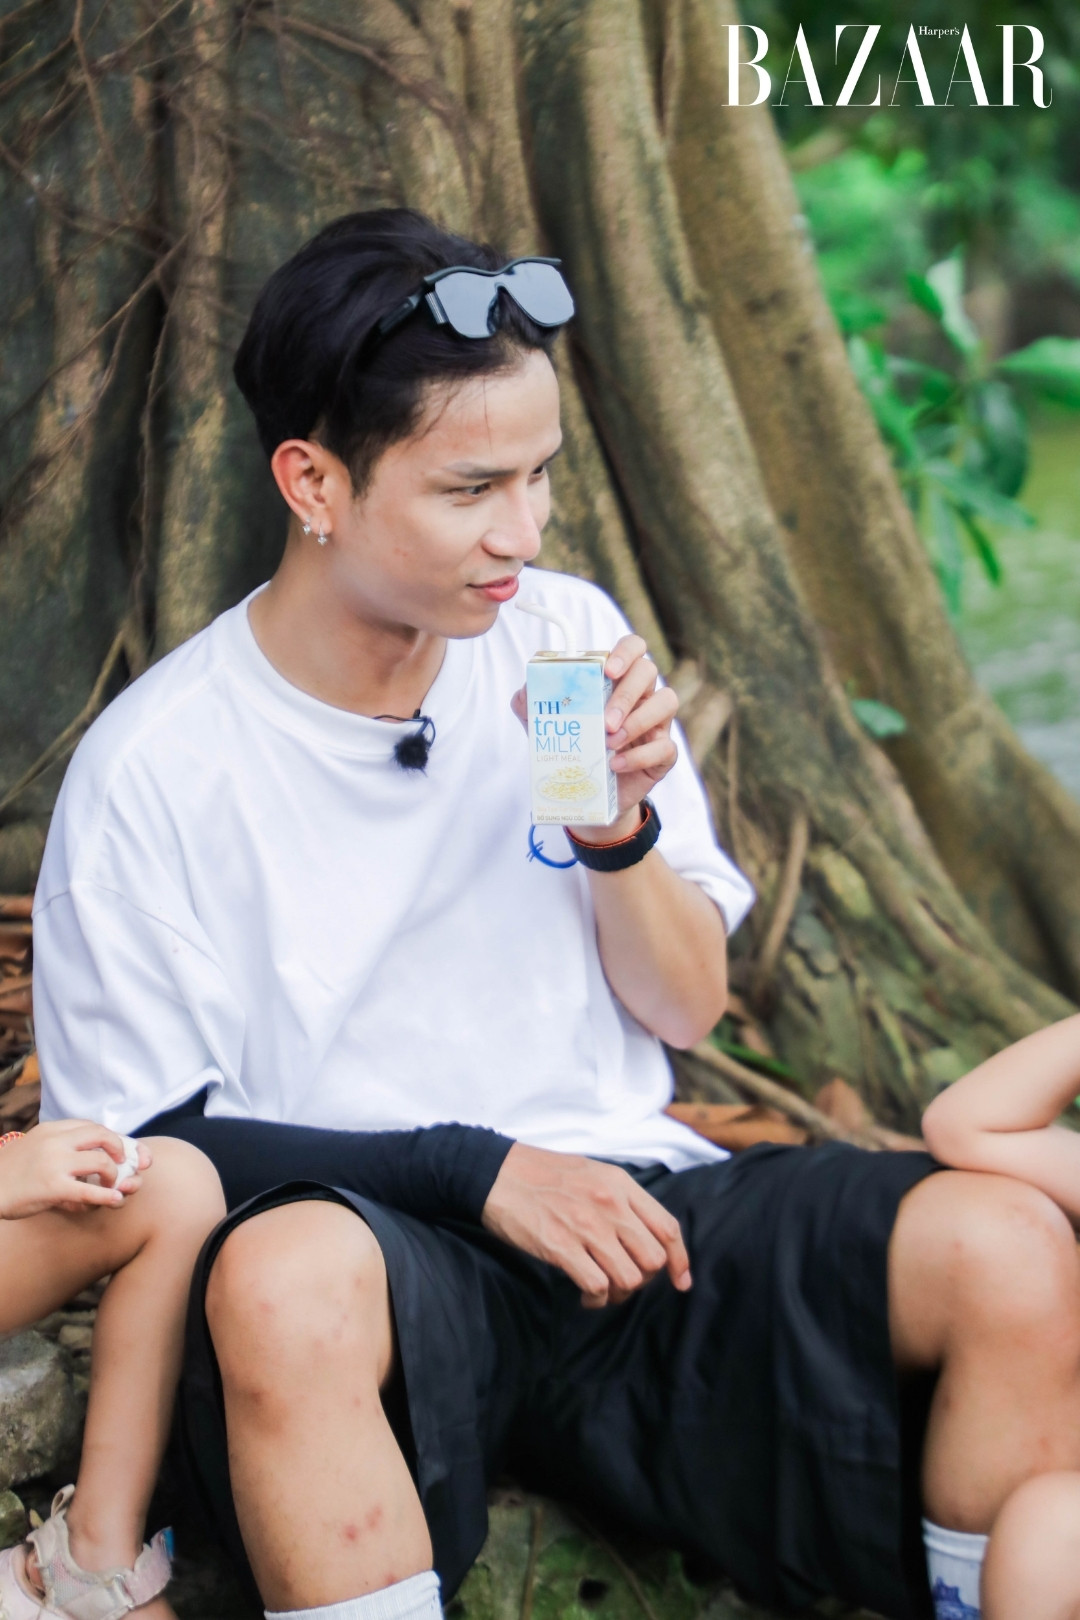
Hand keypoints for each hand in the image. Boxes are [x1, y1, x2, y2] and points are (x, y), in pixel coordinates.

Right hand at [0, 1121, 151, 1219]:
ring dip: (114, 1175)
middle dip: (121, 1149)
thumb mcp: (34, 1148)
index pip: (92, 1126)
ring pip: (101, 1161)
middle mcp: (55, 1141)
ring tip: (112, 1186)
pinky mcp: (52, 1187)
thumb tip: (90, 1157)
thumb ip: (60, 1147)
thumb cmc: (10, 1173)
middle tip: (125, 1165)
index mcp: (51, 1129)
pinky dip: (107, 1196)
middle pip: (102, 1136)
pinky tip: (114, 1200)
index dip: (113, 1138)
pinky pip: (89, 1190)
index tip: (125, 1151)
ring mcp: (54, 1163)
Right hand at [481, 1141, 691, 1307]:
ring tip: (603, 1289)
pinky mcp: (561, 1247)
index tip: (680, 1281)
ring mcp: (587, 1226)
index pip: (667, 1228)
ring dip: (619, 1293)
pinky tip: (585, 1293)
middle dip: (643, 1279)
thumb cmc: (543, 1175)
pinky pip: (598, 1286)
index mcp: (620, 1184)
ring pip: (629, 1278)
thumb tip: (644, 1233)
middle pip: (653, 1259)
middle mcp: (610, 1205)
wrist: (497, 1174)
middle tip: (623, 1280)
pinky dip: (596, 1298)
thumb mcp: (593, 1173)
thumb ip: (621, 1199)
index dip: (680, 1260)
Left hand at [511, 634, 678, 836]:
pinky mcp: (663, 754)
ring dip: (638, 721)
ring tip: (610, 742)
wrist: (586, 795)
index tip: (608, 670)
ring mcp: (656, 723)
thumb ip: (531, 704)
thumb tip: (528, 691)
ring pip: (666, 702)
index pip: (633, 648)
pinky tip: (615, 765)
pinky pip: (665, 747)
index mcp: (616, 680)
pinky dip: (639, 756)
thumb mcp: (544, 725)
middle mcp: (640, 695)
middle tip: (605, 721)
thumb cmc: (572, 749)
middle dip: (626, 694)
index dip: (625, 652)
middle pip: (648, 671)